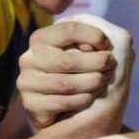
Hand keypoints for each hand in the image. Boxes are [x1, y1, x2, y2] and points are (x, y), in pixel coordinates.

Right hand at [17, 14, 133, 137]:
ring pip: (66, 84)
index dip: (94, 36)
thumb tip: (112, 41)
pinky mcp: (30, 104)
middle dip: (97, 63)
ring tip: (102, 82)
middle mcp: (29, 59)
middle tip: (110, 67)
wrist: (60, 108)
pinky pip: (61, 103)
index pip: (69, 29)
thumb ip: (95, 41)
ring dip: (91, 84)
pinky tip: (90, 98)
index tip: (109, 46)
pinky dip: (82, 100)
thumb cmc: (76, 73)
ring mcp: (27, 82)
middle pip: (69, 60)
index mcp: (40, 39)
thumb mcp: (83, 52)